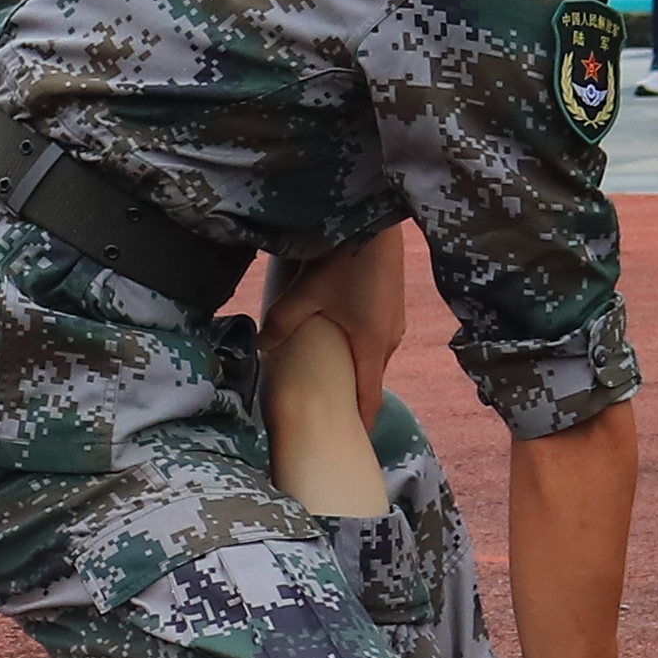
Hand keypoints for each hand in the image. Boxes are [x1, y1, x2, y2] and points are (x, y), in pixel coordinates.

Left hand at [271, 225, 407, 430]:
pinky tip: (344, 335)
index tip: (353, 440)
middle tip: (333, 409)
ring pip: (376, 353)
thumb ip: (282, 322)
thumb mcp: (307, 293)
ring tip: (335, 374)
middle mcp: (390, 336)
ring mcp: (395, 317)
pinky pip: (379, 335)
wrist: (376, 217)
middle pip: (372, 376)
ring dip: (359, 366)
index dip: (361, 420)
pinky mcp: (393, 301)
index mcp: (373, 344)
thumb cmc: (345, 256)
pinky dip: (364, 344)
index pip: (369, 396)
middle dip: (355, 393)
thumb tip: (262, 345)